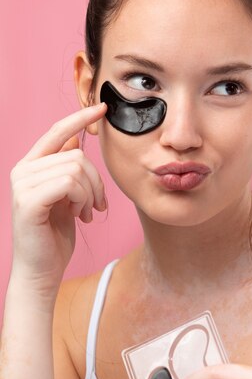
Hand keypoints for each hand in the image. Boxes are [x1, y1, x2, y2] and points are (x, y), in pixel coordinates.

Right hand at [9, 102, 107, 300]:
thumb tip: (76, 138)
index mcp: (31, 166)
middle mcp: (23, 170)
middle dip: (96, 181)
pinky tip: (79, 216)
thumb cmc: (55, 236)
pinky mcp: (29, 199)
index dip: (80, 118)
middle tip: (96, 205)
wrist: (42, 270)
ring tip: (86, 213)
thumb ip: (66, 168)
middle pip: (77, 155)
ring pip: (76, 168)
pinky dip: (82, 199)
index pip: (57, 132)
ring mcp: (23, 184)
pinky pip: (70, 183)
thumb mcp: (66, 196)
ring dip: (90, 193)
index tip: (102, 108)